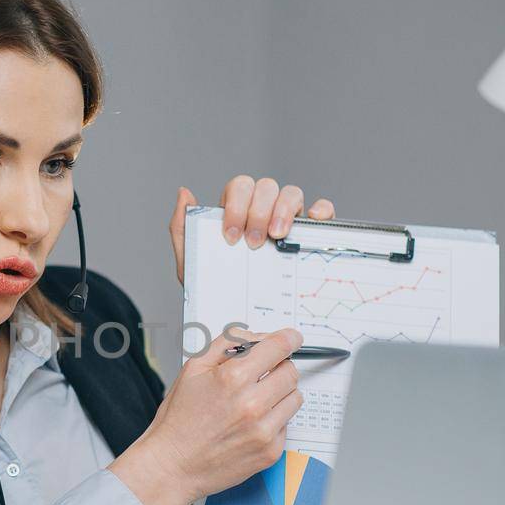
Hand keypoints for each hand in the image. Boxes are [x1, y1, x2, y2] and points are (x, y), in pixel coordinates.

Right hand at [109, 324, 304, 504]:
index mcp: (232, 379)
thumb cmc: (179, 420)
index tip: (292, 338)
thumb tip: (256, 338)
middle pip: (290, 371)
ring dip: (280, 394)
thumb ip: (226, 344)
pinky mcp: (271, 451)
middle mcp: (252, 404)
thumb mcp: (192, 369)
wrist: (172, 465)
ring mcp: (264, 430)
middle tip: (262, 375)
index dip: (288, 338)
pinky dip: (274, 420)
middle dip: (279, 367)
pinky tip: (251, 424)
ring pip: (295, 397)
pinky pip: (287, 424)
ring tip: (256, 401)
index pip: (278, 347)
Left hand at [169, 177, 334, 284]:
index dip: (236, 205)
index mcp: (237, 210)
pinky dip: (320, 209)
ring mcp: (289, 218)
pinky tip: (312, 221)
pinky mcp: (312, 232)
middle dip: (257, 212)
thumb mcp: (193, 262)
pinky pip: (323, 209)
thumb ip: (182, 228)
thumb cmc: (220, 287)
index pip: (239, 188)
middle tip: (253, 243)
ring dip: (283, 210)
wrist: (241, 317)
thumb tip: (184, 194)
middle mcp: (264, 209)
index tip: (231, 236)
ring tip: (277, 237)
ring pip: (291, 193)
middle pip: (265, 187)